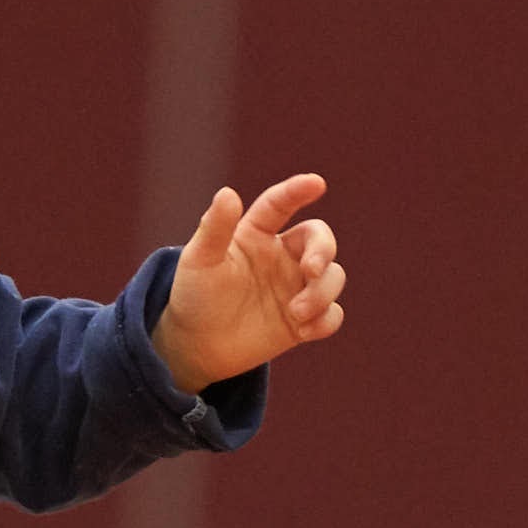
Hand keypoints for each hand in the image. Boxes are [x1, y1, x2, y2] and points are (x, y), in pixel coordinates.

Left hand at [152, 174, 343, 392]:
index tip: (316, 183)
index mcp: (256, 233)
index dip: (298, 191)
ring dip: (322, 292)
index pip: (280, 204)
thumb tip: (227, 193)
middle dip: (323, 251)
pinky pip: (332, 315)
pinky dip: (325, 321)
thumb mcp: (198, 260)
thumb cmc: (194, 295)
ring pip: (332, 277)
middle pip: (320, 239)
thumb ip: (214, 228)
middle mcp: (283, 255)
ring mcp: (295, 287)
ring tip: (295, 313)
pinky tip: (304, 330)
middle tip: (310, 270)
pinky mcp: (303, 319)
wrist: (195, 344)